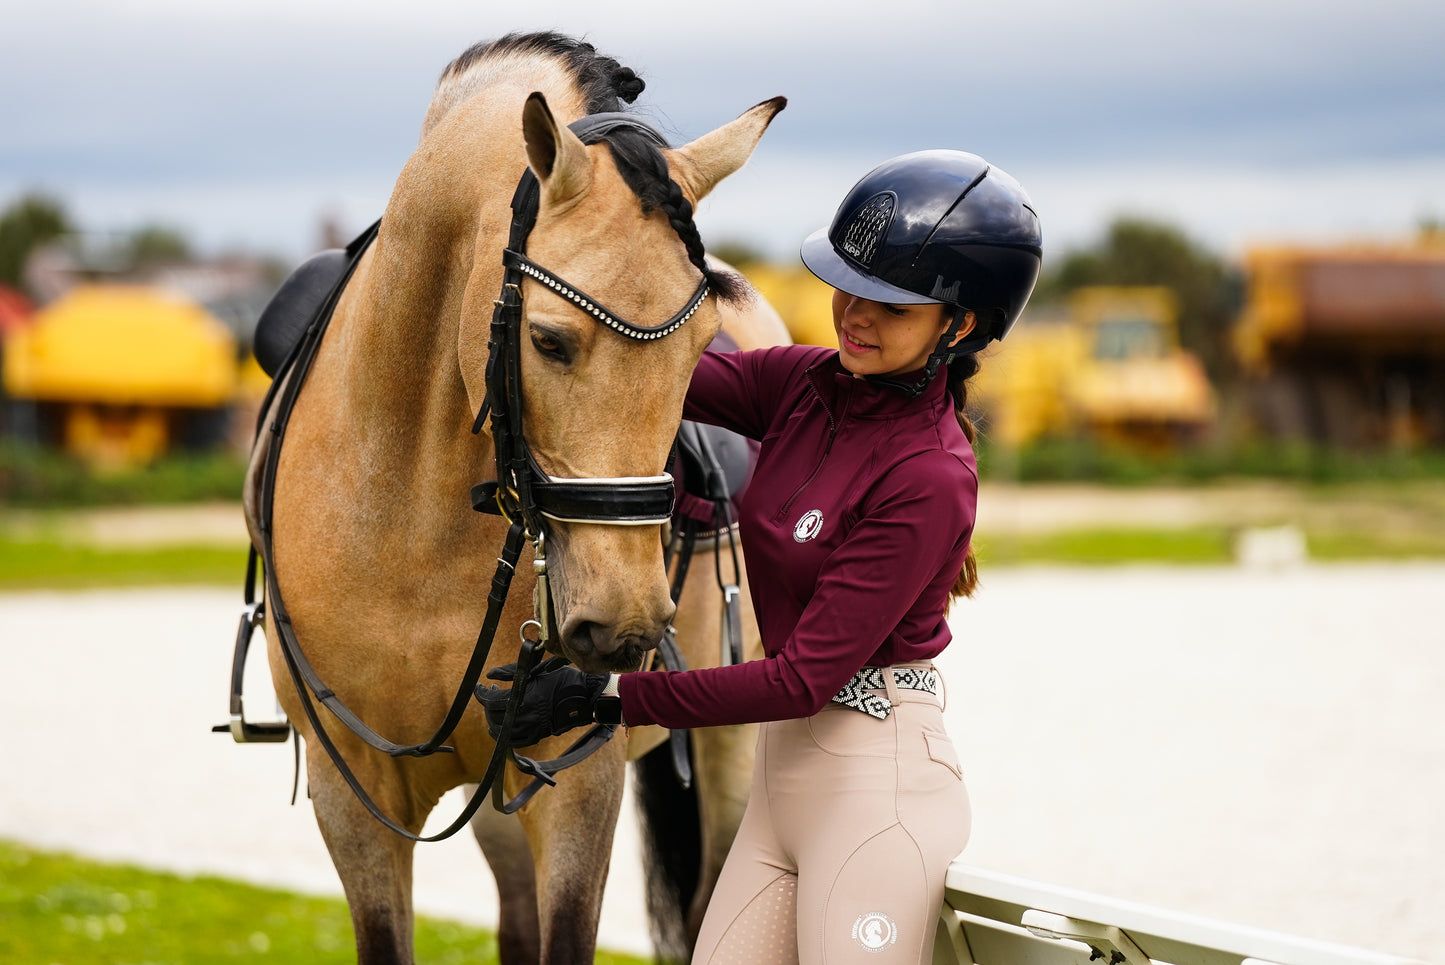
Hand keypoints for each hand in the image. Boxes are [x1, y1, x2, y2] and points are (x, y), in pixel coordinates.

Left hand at [475, 659, 610, 745]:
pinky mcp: (536, 736)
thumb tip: (489, 675)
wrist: (583, 697)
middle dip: (488, 704)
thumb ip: (510, 673)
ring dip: (493, 719)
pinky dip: (503, 735)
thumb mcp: (535, 672)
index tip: (479, 687)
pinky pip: (513, 742)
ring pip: (500, 730)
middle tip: (492, 693)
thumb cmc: (561, 680)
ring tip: (496, 709)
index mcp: (524, 698)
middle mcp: (525, 716)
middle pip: (493, 715)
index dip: (481, 694)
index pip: (491, 700)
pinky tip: (503, 726)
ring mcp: (530, 728)